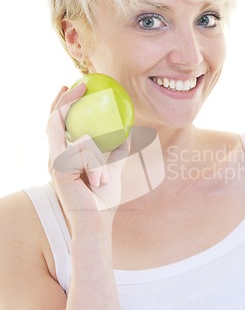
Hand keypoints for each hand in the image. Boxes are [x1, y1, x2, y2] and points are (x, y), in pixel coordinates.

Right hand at [46, 84, 128, 236]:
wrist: (96, 224)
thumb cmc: (103, 200)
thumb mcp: (113, 170)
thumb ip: (116, 152)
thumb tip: (127, 133)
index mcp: (63, 157)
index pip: (57, 125)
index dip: (61, 104)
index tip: (71, 87)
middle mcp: (54, 157)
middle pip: (53, 120)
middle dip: (64, 99)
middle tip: (78, 85)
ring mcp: (54, 162)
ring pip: (76, 136)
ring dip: (94, 151)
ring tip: (98, 166)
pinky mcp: (59, 168)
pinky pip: (83, 149)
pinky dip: (97, 163)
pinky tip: (98, 179)